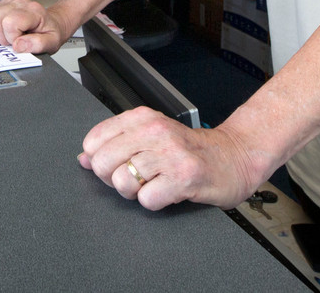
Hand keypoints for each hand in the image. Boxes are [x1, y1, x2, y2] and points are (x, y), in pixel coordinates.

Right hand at [0, 0, 73, 53]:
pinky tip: (7, 30)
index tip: (21, 42)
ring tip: (11, 35)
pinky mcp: (3, 5)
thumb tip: (18, 46)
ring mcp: (10, 2)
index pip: (10, 23)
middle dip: (1, 36)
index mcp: (33, 11)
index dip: (12, 38)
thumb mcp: (52, 42)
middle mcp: (20, 3)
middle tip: (14, 40)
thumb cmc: (51, 32)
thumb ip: (38, 45)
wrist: (53, 22)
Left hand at [78, 107, 264, 210]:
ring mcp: (170, 154)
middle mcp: (154, 131)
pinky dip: (154, 202)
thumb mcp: (151, 136)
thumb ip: (116, 142)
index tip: (118, 163)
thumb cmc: (192, 149)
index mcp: (142, 118)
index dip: (100, 160)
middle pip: (103, 163)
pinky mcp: (184, 178)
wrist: (236, 157)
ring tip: (154, 183)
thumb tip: (83, 157)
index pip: (94, 141)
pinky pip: (147, 199)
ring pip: (123, 182)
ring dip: (135, 192)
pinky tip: (168, 191)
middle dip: (114, 178)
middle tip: (136, 177)